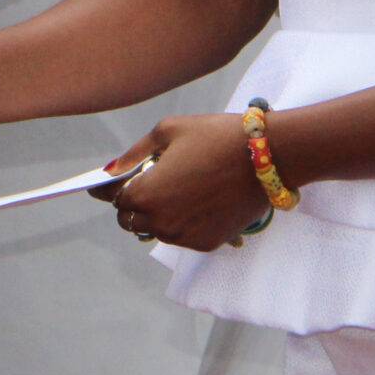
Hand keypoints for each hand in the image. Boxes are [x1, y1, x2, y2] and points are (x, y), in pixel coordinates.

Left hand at [92, 113, 269, 252]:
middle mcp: (161, 222)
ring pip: (156, 230)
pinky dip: (181, 223)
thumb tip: (111, 170)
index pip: (115, 198)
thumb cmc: (215, 137)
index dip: (112, 187)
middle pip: (131, 219)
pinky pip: (182, 236)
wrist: (267, 157)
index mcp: (146, 194)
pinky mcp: (208, 243)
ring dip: (157, 214)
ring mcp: (185, 236)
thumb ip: (135, 154)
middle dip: (133, 202)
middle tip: (148, 181)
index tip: (107, 183)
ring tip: (176, 189)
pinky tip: (196, 201)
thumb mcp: (167, 131)